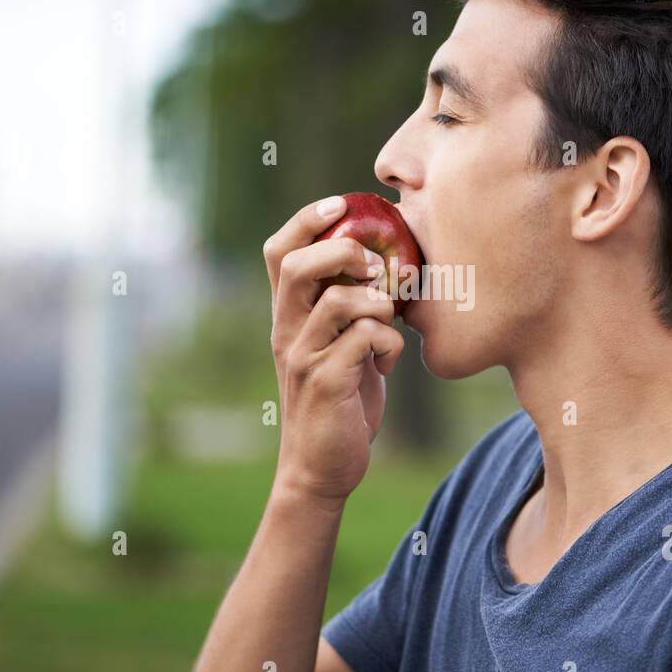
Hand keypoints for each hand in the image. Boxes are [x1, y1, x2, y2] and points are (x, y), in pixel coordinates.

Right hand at [263, 195, 405, 501]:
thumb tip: (387, 263)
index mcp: (288, 315)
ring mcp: (304, 358)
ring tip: (388, 322)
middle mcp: (287, 331)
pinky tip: (390, 365)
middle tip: (375, 267)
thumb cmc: (341, 399)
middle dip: (344, 252)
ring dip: (378, 303)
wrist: (322, 467)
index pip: (280, 251)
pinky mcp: (327, 384)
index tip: (340, 204)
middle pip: (298, 266)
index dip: (306, 219)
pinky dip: (391, 344)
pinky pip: (366, 340)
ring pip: (339, 301)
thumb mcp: (340, 344)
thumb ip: (351, 306)